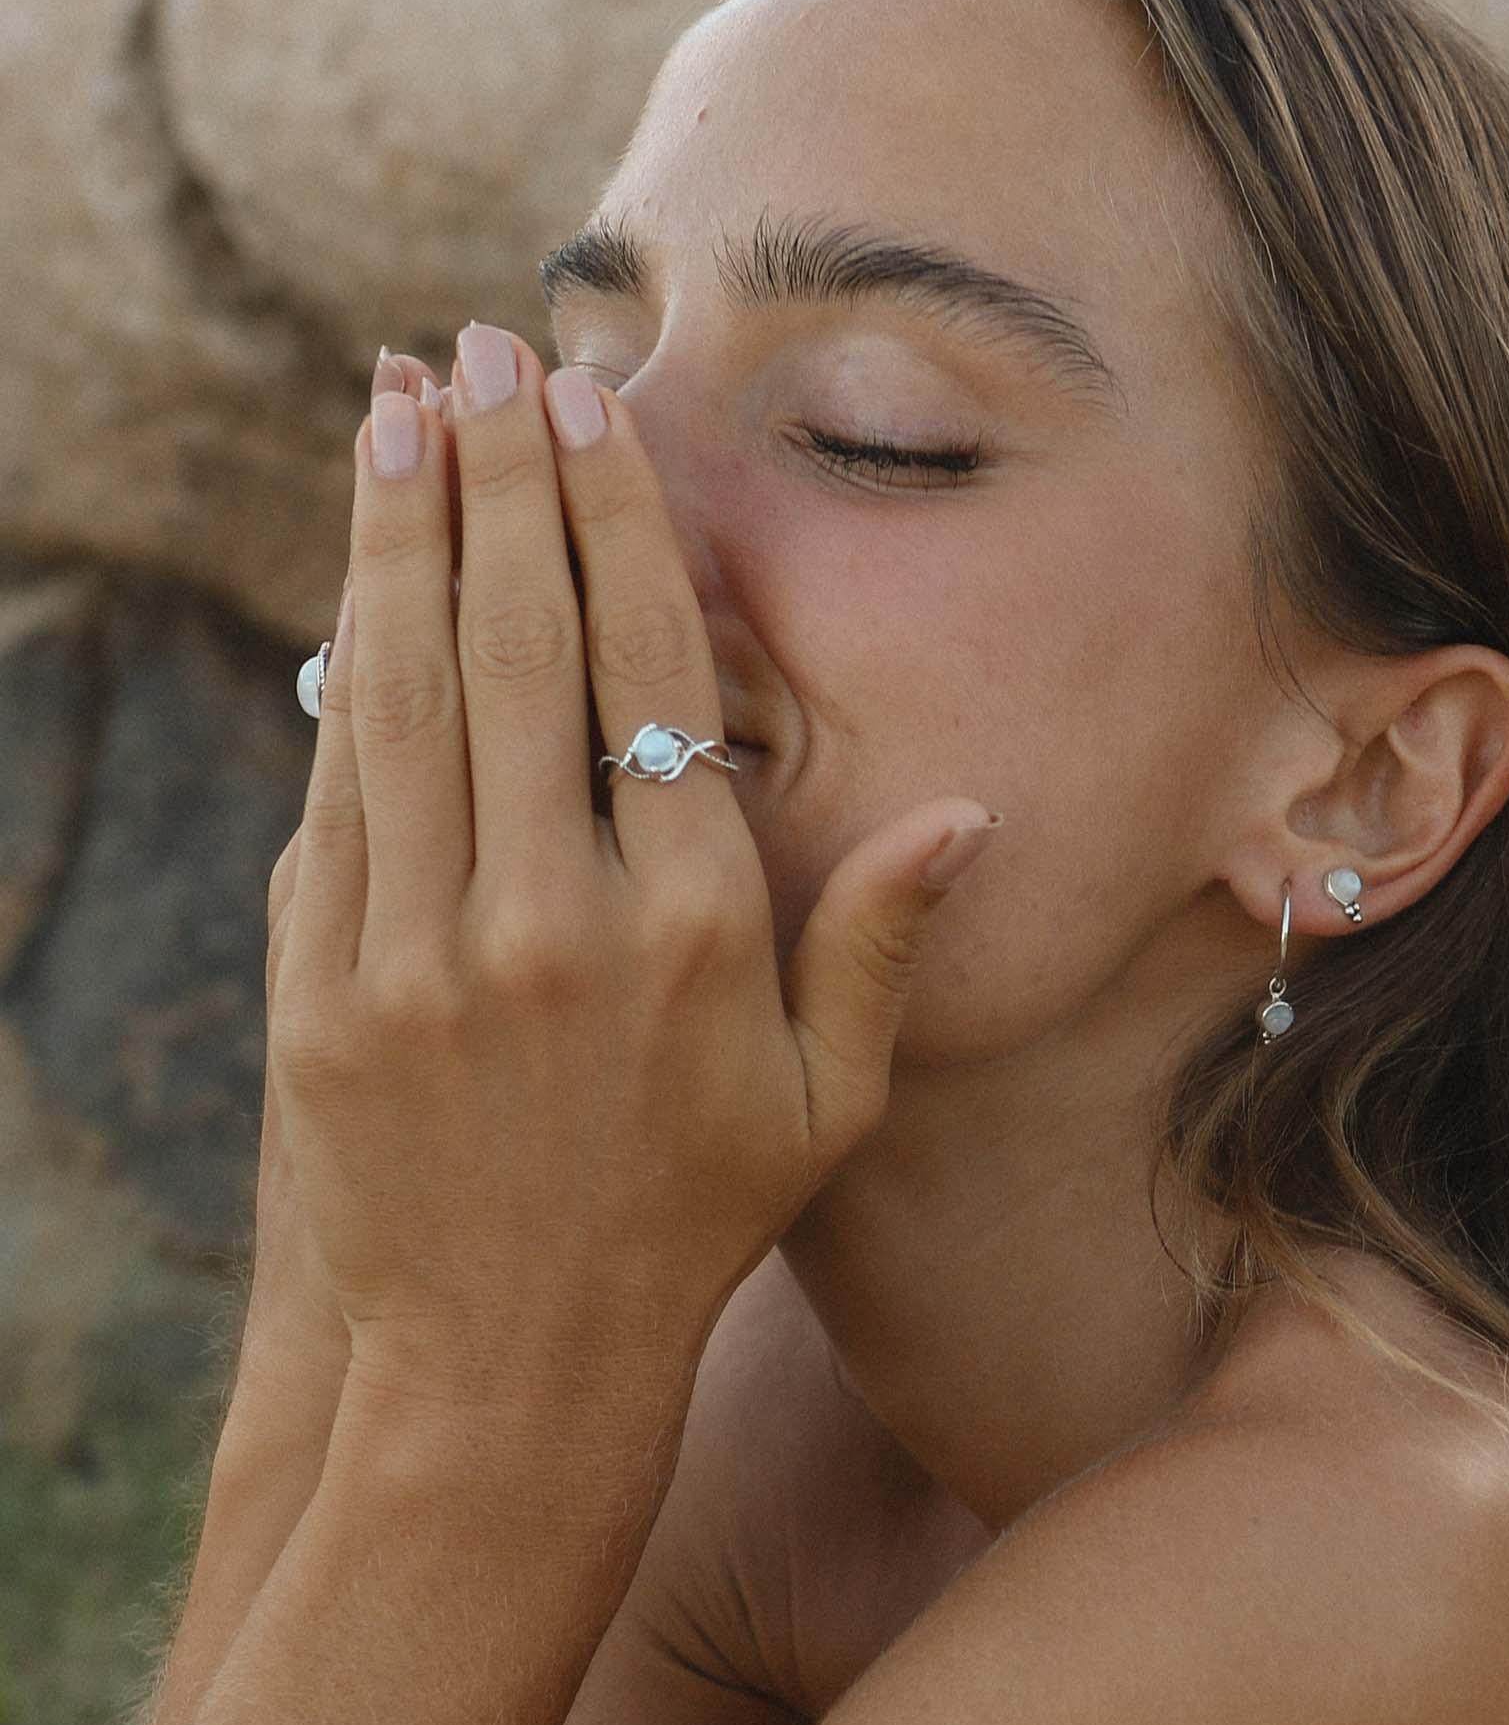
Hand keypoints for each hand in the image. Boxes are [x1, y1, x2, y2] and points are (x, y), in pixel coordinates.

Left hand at [266, 325, 998, 1424]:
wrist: (499, 1372)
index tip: (592, 410)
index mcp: (693, 931)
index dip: (615, 522)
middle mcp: (552, 918)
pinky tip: (358, 579)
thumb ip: (880, 942)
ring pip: (410, 687)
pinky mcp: (324, 984)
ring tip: (400, 409)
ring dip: (404, 533)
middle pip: (520, 640)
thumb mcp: (826, 1104)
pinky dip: (350, 665)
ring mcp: (419, 949)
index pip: (647, 671)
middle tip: (483, 352)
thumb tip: (967, 809)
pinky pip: (342, 786)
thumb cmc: (687, 1227)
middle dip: (502, 476)